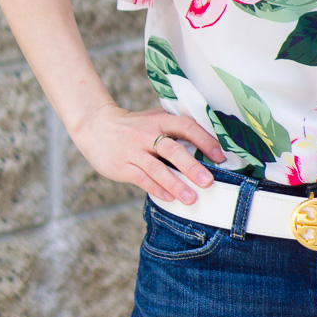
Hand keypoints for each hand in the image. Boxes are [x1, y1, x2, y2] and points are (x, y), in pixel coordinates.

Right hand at [72, 102, 225, 204]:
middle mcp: (147, 134)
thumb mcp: (153, 118)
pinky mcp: (123, 166)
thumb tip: (206, 139)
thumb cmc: (133, 125)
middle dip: (192, 166)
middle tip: (208, 181)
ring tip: (192, 198)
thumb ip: (174, 126)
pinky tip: (170, 198)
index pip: (186, 126)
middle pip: (172, 149)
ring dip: (176, 184)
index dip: (204, 140)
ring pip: (157, 169)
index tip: (220, 155)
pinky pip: (142, 179)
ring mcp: (134, 151)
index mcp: (159, 120)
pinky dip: (157, 189)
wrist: (96, 126)